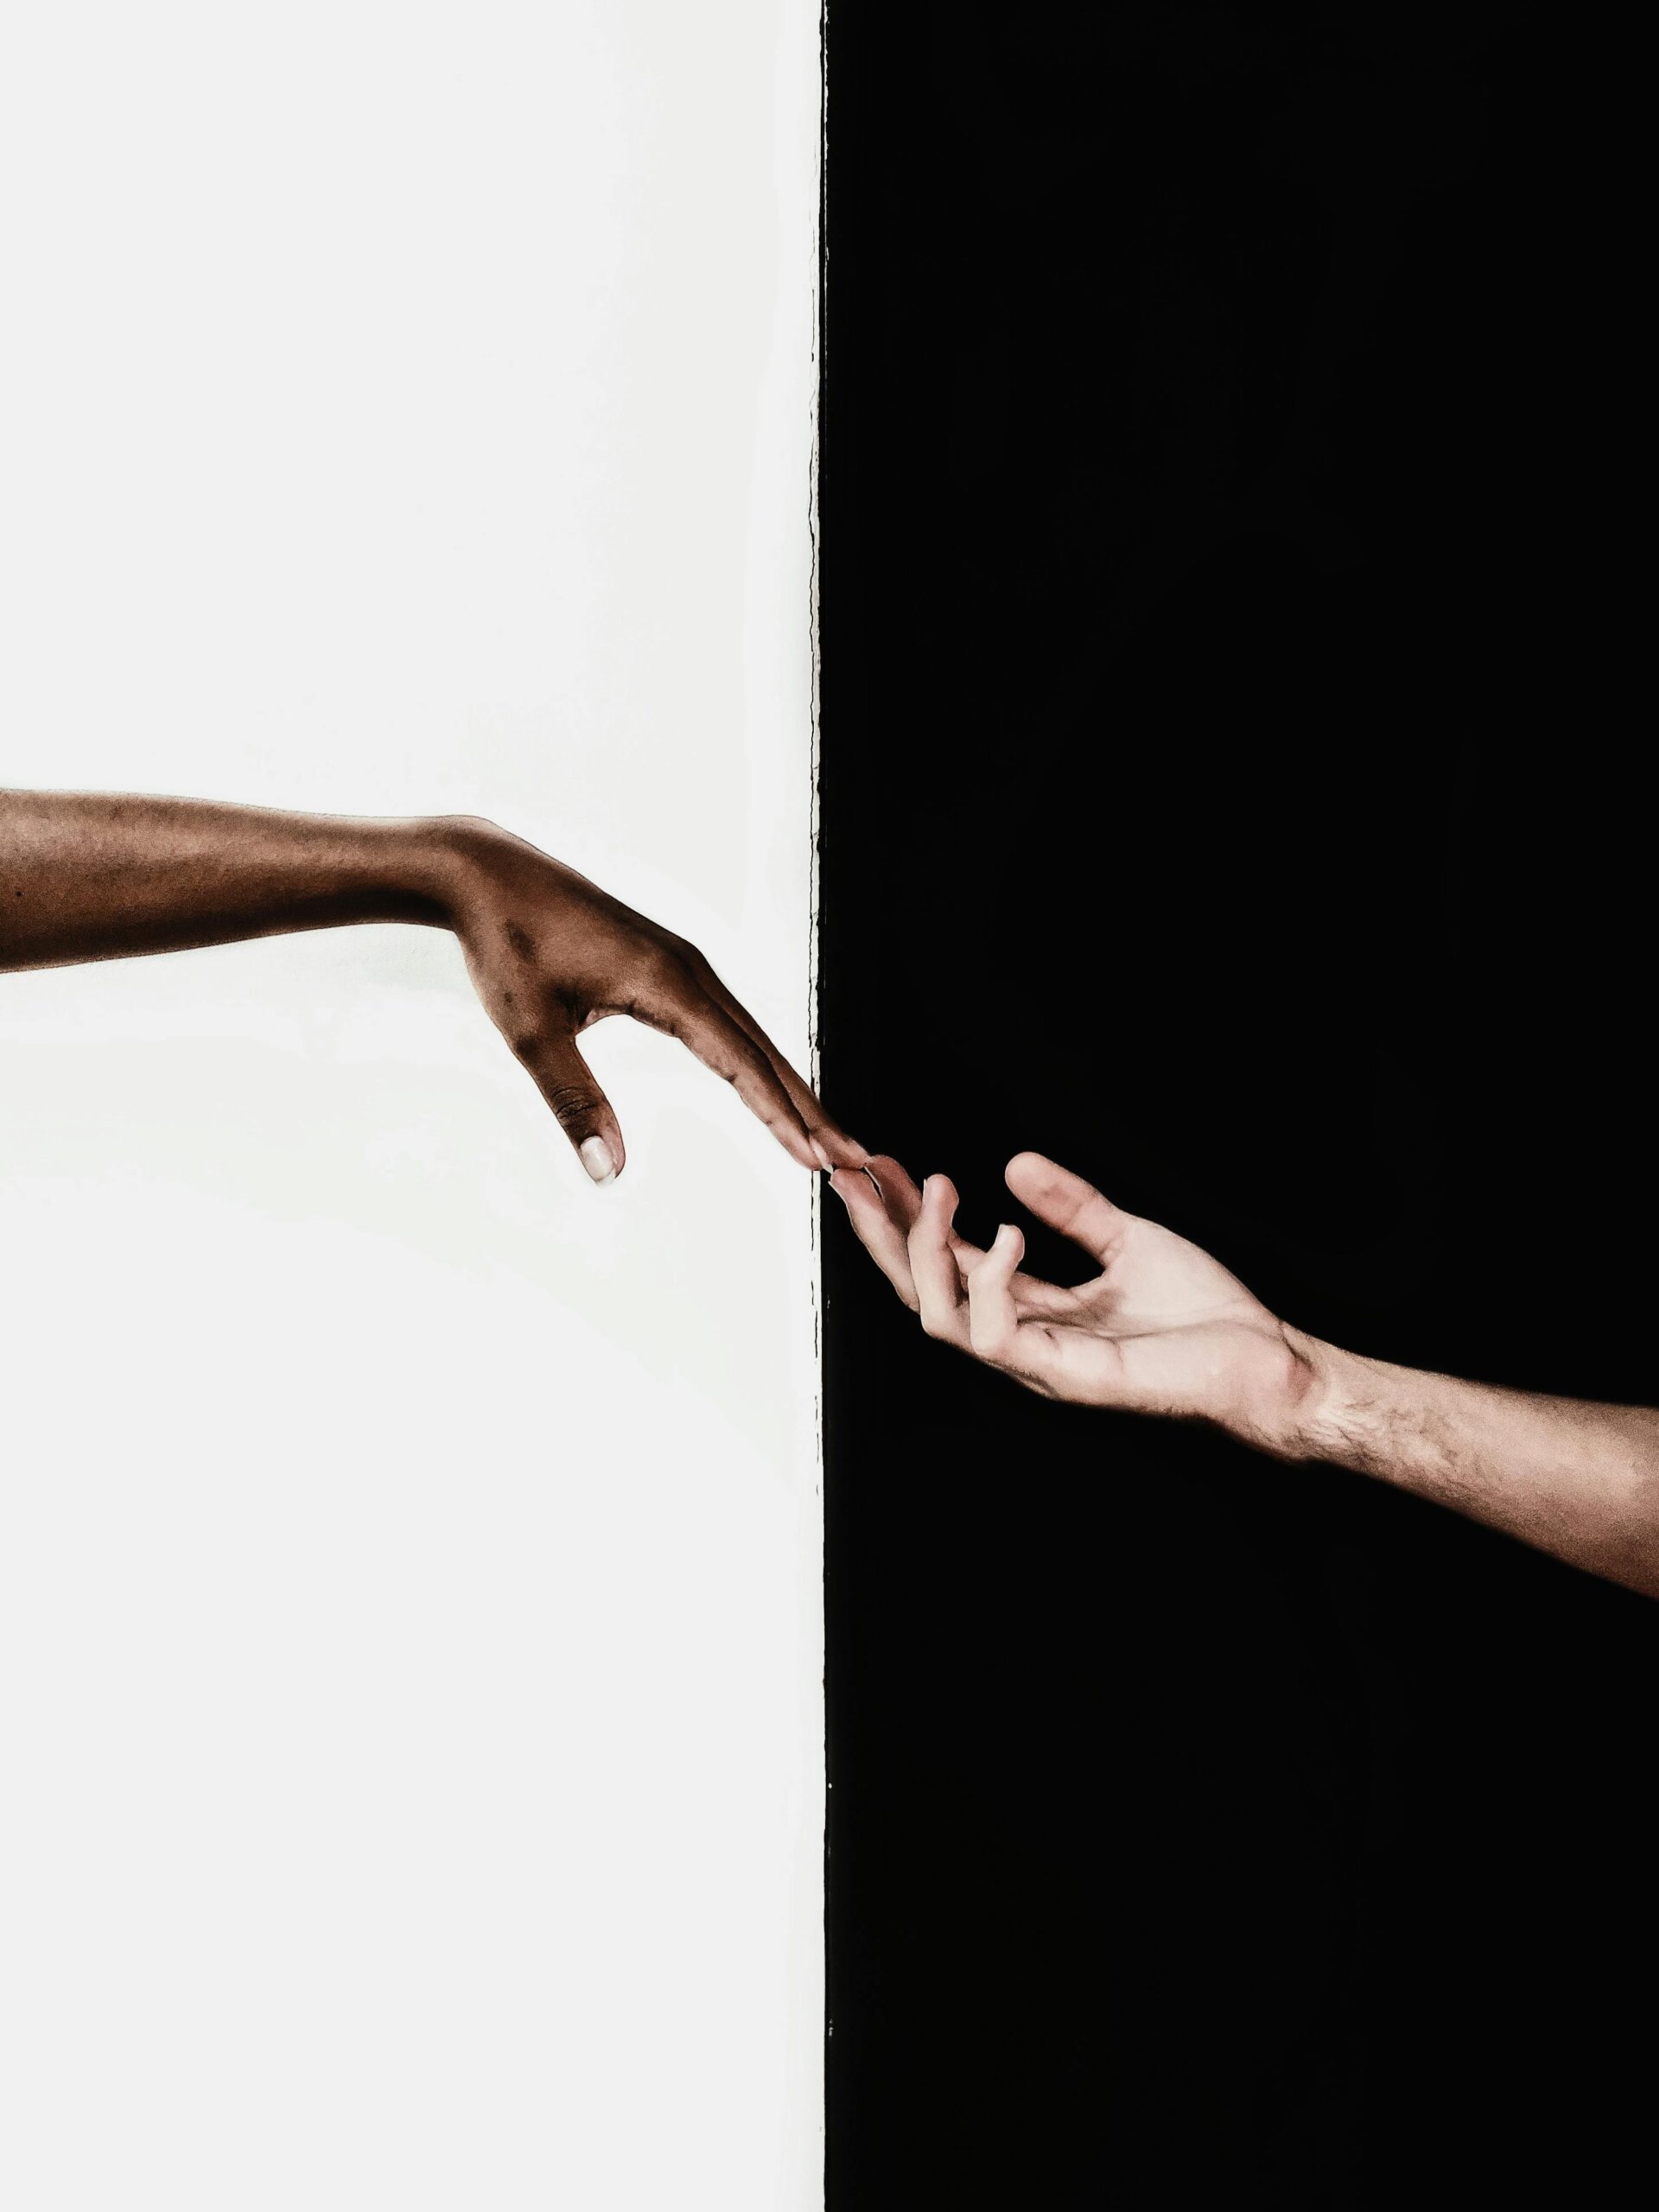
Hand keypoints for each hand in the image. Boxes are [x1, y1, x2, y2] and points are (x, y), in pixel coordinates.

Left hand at [445, 817, 862, 1183]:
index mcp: (666, 983)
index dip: (780, 1116)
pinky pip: (730, 1021)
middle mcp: (690, 969)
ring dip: (790, 1087)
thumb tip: (607, 1172)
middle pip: (766, 1051)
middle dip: (809, 1109)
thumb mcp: (531, 1032)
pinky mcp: (672, 965)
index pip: (741, 1063)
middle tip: (852, 1161)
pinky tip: (769, 1086)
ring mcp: (685, 964)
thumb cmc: (507, 946)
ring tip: (824, 1135)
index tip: (817, 1160)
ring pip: (753, 1036)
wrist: (492, 875)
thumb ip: (574, 1102)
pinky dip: (758, 1061)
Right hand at [831, 1150, 1314, 1446]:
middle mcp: (1023, 1339)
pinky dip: (992, 1281)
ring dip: (925, 1250)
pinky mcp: (1067, 1377)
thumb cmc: (1205, 1317)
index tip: (879, 1164)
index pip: (946, 1265)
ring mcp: (1039, 1363)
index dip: (906, 1217)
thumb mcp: (1129, 1238)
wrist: (1264, 1363)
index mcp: (1033, 1309)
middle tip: (856, 1175)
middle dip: (881, 1235)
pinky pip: (997, 1334)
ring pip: (939, 1316)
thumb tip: (1015, 1162)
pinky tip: (1008, 1235)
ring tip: (935, 1188)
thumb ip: (1071, 1206)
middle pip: (920, 1292)